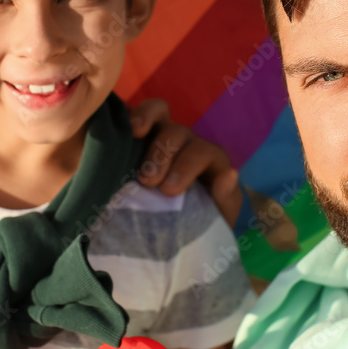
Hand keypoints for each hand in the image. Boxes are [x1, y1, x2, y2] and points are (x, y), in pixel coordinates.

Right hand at [130, 99, 242, 226]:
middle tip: (147, 180)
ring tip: (134, 133)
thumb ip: (225, 199)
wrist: (169, 236)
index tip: (168, 191)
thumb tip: (229, 174)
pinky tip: (118, 127)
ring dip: (146, 119)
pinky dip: (127, 116)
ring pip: (157, 112)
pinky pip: (132, 116)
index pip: (203, 151)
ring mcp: (159, 137)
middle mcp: (185, 144)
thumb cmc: (195, 225)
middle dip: (163, 152)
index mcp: (208, 161)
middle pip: (178, 132)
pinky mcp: (135, 138)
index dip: (187, 165)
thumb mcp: (216, 219)